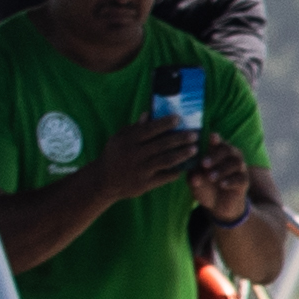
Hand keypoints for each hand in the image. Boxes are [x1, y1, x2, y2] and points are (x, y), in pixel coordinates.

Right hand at [88, 116, 206, 206]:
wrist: (104, 181)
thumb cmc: (115, 154)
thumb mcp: (119, 138)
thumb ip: (135, 128)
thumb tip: (149, 113)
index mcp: (127, 141)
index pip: (149, 129)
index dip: (165, 123)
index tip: (179, 118)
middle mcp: (133, 155)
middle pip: (162, 144)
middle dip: (180, 139)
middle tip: (195, 134)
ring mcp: (139, 170)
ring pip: (166, 160)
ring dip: (183, 154)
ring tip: (195, 149)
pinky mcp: (144, 184)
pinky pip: (164, 176)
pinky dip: (176, 171)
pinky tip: (186, 166)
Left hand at [185, 139, 261, 218]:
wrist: (217, 206)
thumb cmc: (205, 186)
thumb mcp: (195, 180)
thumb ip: (194, 175)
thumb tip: (195, 175)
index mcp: (216, 152)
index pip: (217, 141)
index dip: (215, 138)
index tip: (209, 137)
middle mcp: (230, 157)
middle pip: (227, 149)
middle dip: (215, 155)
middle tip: (203, 164)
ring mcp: (239, 169)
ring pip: (236, 162)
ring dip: (222, 169)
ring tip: (210, 177)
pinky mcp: (244, 181)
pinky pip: (241, 178)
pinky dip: (231, 180)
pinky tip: (222, 185)